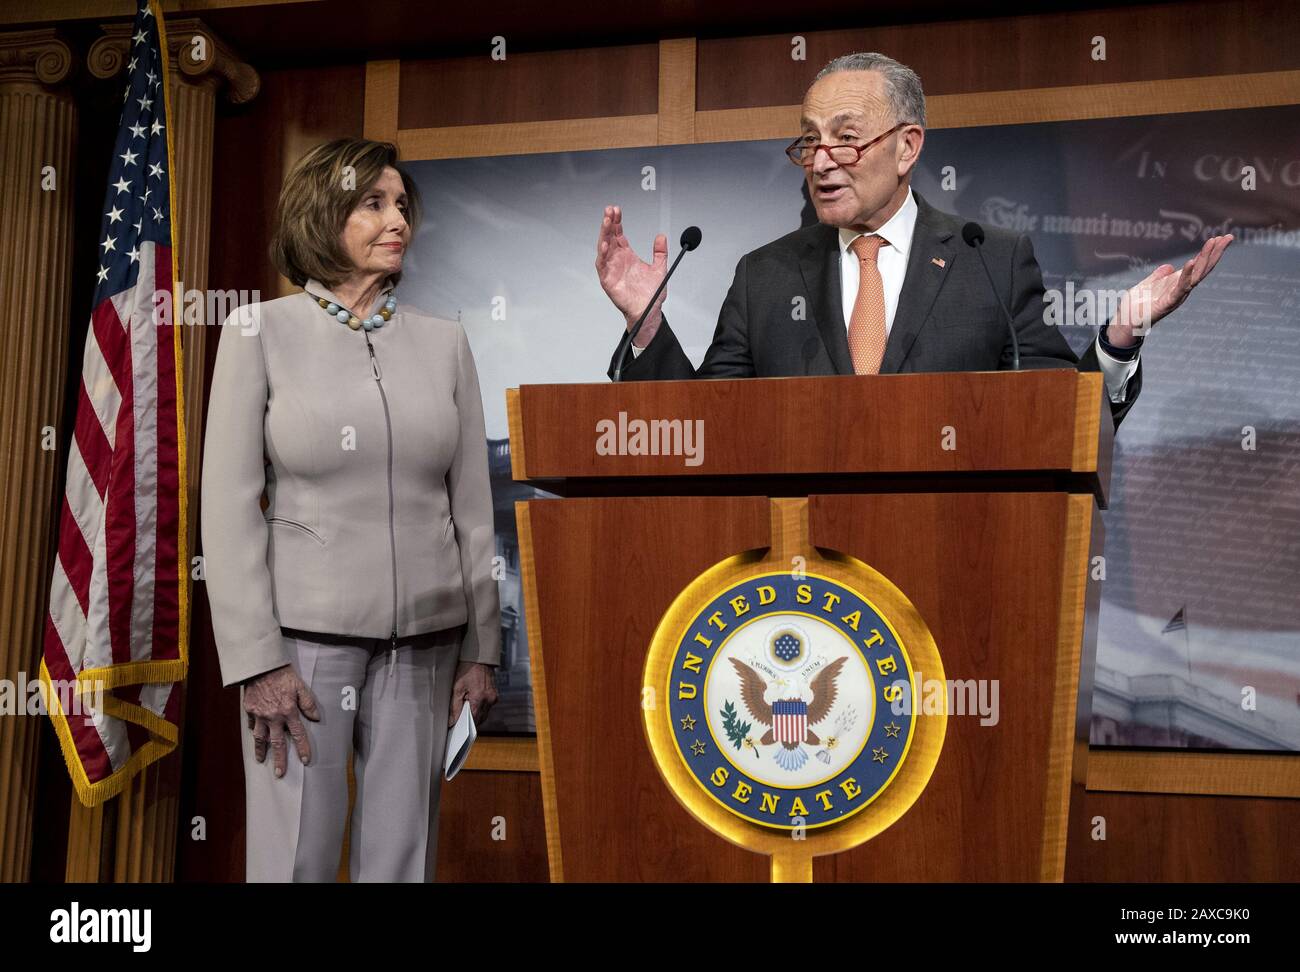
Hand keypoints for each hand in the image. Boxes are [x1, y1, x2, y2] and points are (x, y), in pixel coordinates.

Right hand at [242, 664, 319, 777]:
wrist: (260, 666)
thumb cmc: (283, 674)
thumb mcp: (300, 686)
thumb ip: (308, 703)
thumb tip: (316, 718)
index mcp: (288, 711)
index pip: (298, 735)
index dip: (302, 748)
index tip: (305, 761)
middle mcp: (273, 717)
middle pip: (277, 743)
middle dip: (279, 759)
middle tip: (280, 773)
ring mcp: (259, 715)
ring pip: (260, 738)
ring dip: (261, 751)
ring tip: (261, 761)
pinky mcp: (249, 710)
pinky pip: (252, 724)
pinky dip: (254, 732)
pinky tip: (255, 737)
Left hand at [448, 661, 497, 726]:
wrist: (479, 658)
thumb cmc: (467, 670)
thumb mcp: (457, 688)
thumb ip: (454, 707)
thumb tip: (452, 722)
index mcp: (480, 698)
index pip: (473, 720)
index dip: (464, 726)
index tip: (456, 729)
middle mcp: (490, 699)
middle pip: (480, 719)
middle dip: (470, 722)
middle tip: (458, 721)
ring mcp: (494, 697)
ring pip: (484, 714)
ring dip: (475, 716)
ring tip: (464, 712)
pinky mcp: (495, 695)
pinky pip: (487, 708)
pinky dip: (480, 709)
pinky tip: (471, 705)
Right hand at [595, 204, 667, 346]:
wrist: (649, 311)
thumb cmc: (651, 294)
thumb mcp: (660, 268)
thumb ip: (660, 252)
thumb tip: (662, 237)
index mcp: (627, 256)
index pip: (618, 234)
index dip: (617, 222)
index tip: (617, 210)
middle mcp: (617, 261)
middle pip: (609, 237)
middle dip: (608, 223)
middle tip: (609, 210)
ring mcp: (611, 270)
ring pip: (603, 248)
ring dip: (603, 235)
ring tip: (606, 222)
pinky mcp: (608, 280)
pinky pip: (602, 265)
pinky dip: (602, 255)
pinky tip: (604, 244)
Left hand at [1105, 234, 1232, 345]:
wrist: (1125, 322)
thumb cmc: (1136, 306)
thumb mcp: (1148, 284)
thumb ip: (1158, 276)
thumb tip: (1169, 267)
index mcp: (1178, 283)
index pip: (1199, 265)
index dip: (1210, 252)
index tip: (1222, 238)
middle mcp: (1182, 289)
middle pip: (1203, 269)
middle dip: (1215, 253)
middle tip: (1227, 237)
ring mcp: (1177, 296)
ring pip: (1196, 276)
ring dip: (1205, 259)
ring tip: (1213, 243)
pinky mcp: (1168, 303)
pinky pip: (1180, 288)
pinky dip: (1187, 275)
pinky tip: (1192, 262)